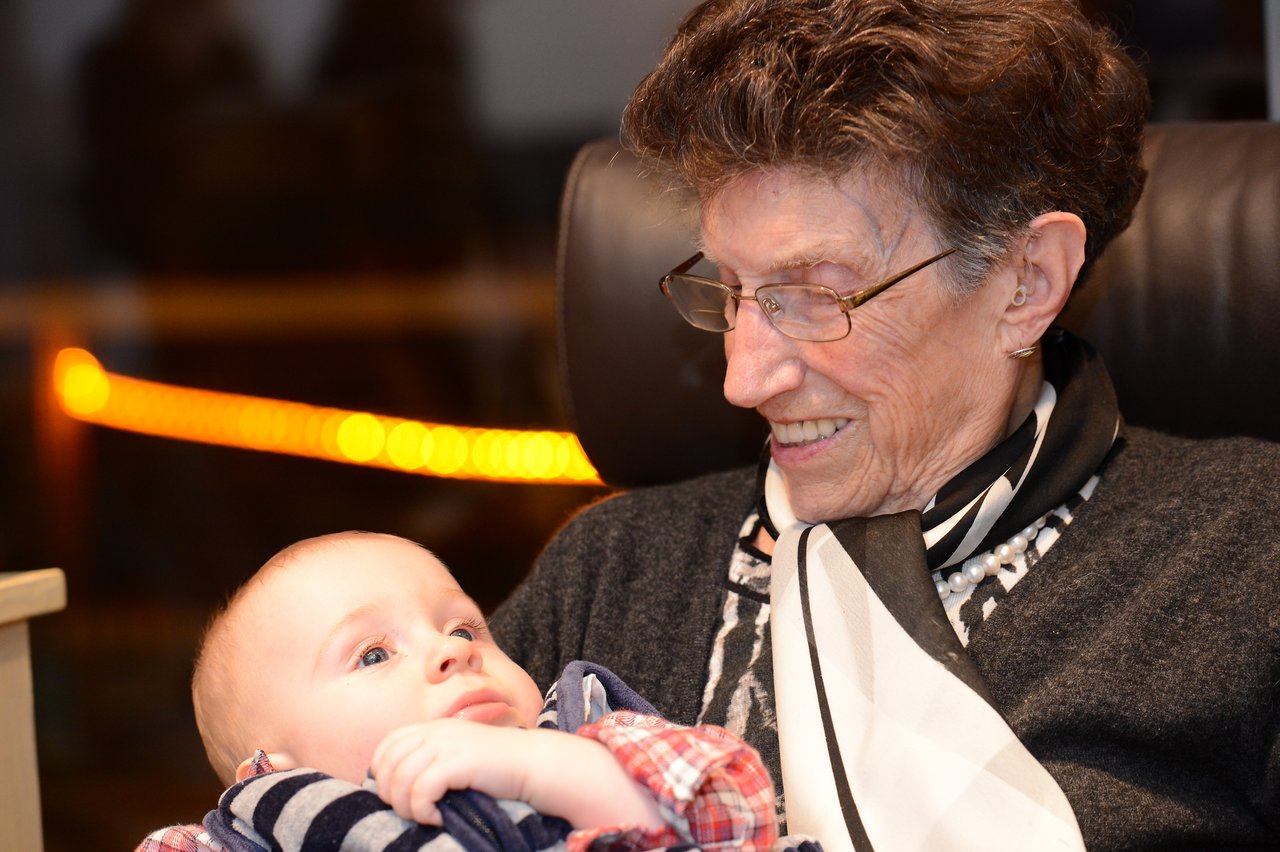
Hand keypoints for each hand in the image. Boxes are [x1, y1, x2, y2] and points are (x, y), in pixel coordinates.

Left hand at [370, 719, 661, 829]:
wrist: (538, 764)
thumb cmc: (501, 770)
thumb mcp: (462, 756)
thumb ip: (435, 760)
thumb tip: (401, 787)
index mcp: (435, 727)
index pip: (387, 745)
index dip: (381, 773)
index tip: (398, 797)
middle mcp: (437, 731)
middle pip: (387, 764)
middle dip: (390, 794)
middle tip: (413, 811)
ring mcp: (447, 743)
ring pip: (400, 780)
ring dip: (407, 807)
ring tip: (427, 817)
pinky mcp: (459, 761)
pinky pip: (421, 789)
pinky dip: (423, 809)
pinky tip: (439, 817)